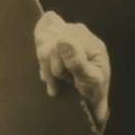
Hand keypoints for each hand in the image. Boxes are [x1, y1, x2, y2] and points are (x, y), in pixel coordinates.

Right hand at [34, 11, 110, 131]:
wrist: (91, 104)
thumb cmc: (93, 95)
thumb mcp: (89, 81)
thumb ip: (76, 61)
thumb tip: (64, 39)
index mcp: (92, 43)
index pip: (62, 39)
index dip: (56, 61)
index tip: (59, 83)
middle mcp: (81, 34)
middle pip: (50, 38)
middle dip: (49, 64)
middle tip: (56, 85)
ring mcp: (69, 33)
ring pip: (43, 38)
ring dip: (44, 63)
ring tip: (53, 82)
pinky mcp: (59, 38)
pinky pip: (42, 31)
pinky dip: (40, 52)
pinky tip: (48, 70)